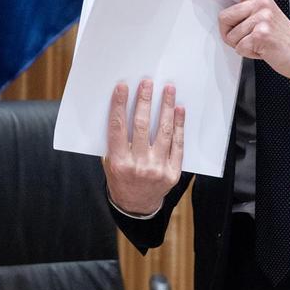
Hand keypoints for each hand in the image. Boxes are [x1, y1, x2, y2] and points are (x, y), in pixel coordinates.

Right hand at [102, 79, 184, 215]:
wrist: (136, 207)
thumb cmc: (121, 179)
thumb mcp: (109, 163)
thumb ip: (115, 141)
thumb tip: (123, 108)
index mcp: (119, 162)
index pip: (118, 128)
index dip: (119, 105)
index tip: (122, 87)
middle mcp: (138, 165)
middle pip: (141, 126)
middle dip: (144, 101)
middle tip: (147, 83)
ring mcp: (157, 169)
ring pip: (163, 132)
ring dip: (166, 107)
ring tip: (168, 90)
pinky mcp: (173, 172)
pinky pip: (177, 144)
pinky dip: (178, 125)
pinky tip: (179, 110)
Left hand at [193, 0, 289, 81]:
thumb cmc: (281, 38)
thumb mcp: (265, 16)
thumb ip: (246, 10)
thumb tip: (223, 16)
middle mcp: (261, 3)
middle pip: (224, 17)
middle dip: (230, 33)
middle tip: (248, 38)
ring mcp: (262, 18)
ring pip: (230, 35)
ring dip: (240, 45)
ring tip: (258, 44)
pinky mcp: (262, 34)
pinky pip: (239, 47)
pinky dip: (248, 53)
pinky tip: (262, 50)